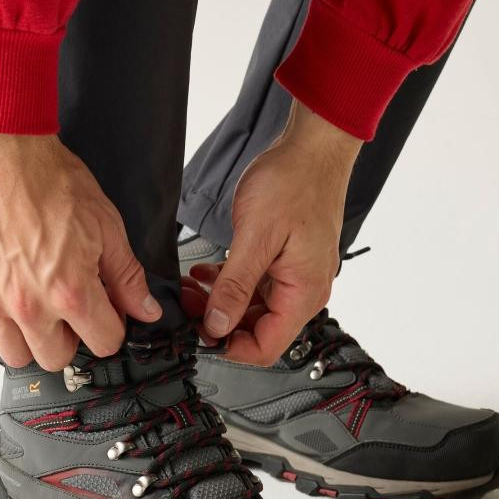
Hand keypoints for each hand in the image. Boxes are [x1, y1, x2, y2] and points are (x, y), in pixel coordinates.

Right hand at [0, 127, 161, 369]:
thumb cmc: (48, 177)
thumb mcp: (105, 224)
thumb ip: (126, 275)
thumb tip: (145, 310)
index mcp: (70, 292)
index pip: (104, 343)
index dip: (111, 326)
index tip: (106, 311)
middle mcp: (29, 305)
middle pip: (57, 358)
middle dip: (71, 337)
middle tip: (69, 307)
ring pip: (14, 354)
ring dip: (29, 337)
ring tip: (35, 306)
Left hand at [193, 103, 361, 364]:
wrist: (311, 150)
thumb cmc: (294, 183)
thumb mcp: (256, 237)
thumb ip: (235, 286)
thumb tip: (218, 325)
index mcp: (303, 293)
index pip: (266, 348)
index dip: (228, 348)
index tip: (198, 334)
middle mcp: (304, 290)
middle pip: (257, 331)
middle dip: (218, 322)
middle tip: (187, 305)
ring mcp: (296, 277)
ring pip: (253, 310)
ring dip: (220, 303)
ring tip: (191, 288)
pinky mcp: (286, 262)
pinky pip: (256, 287)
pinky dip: (229, 284)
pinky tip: (207, 273)